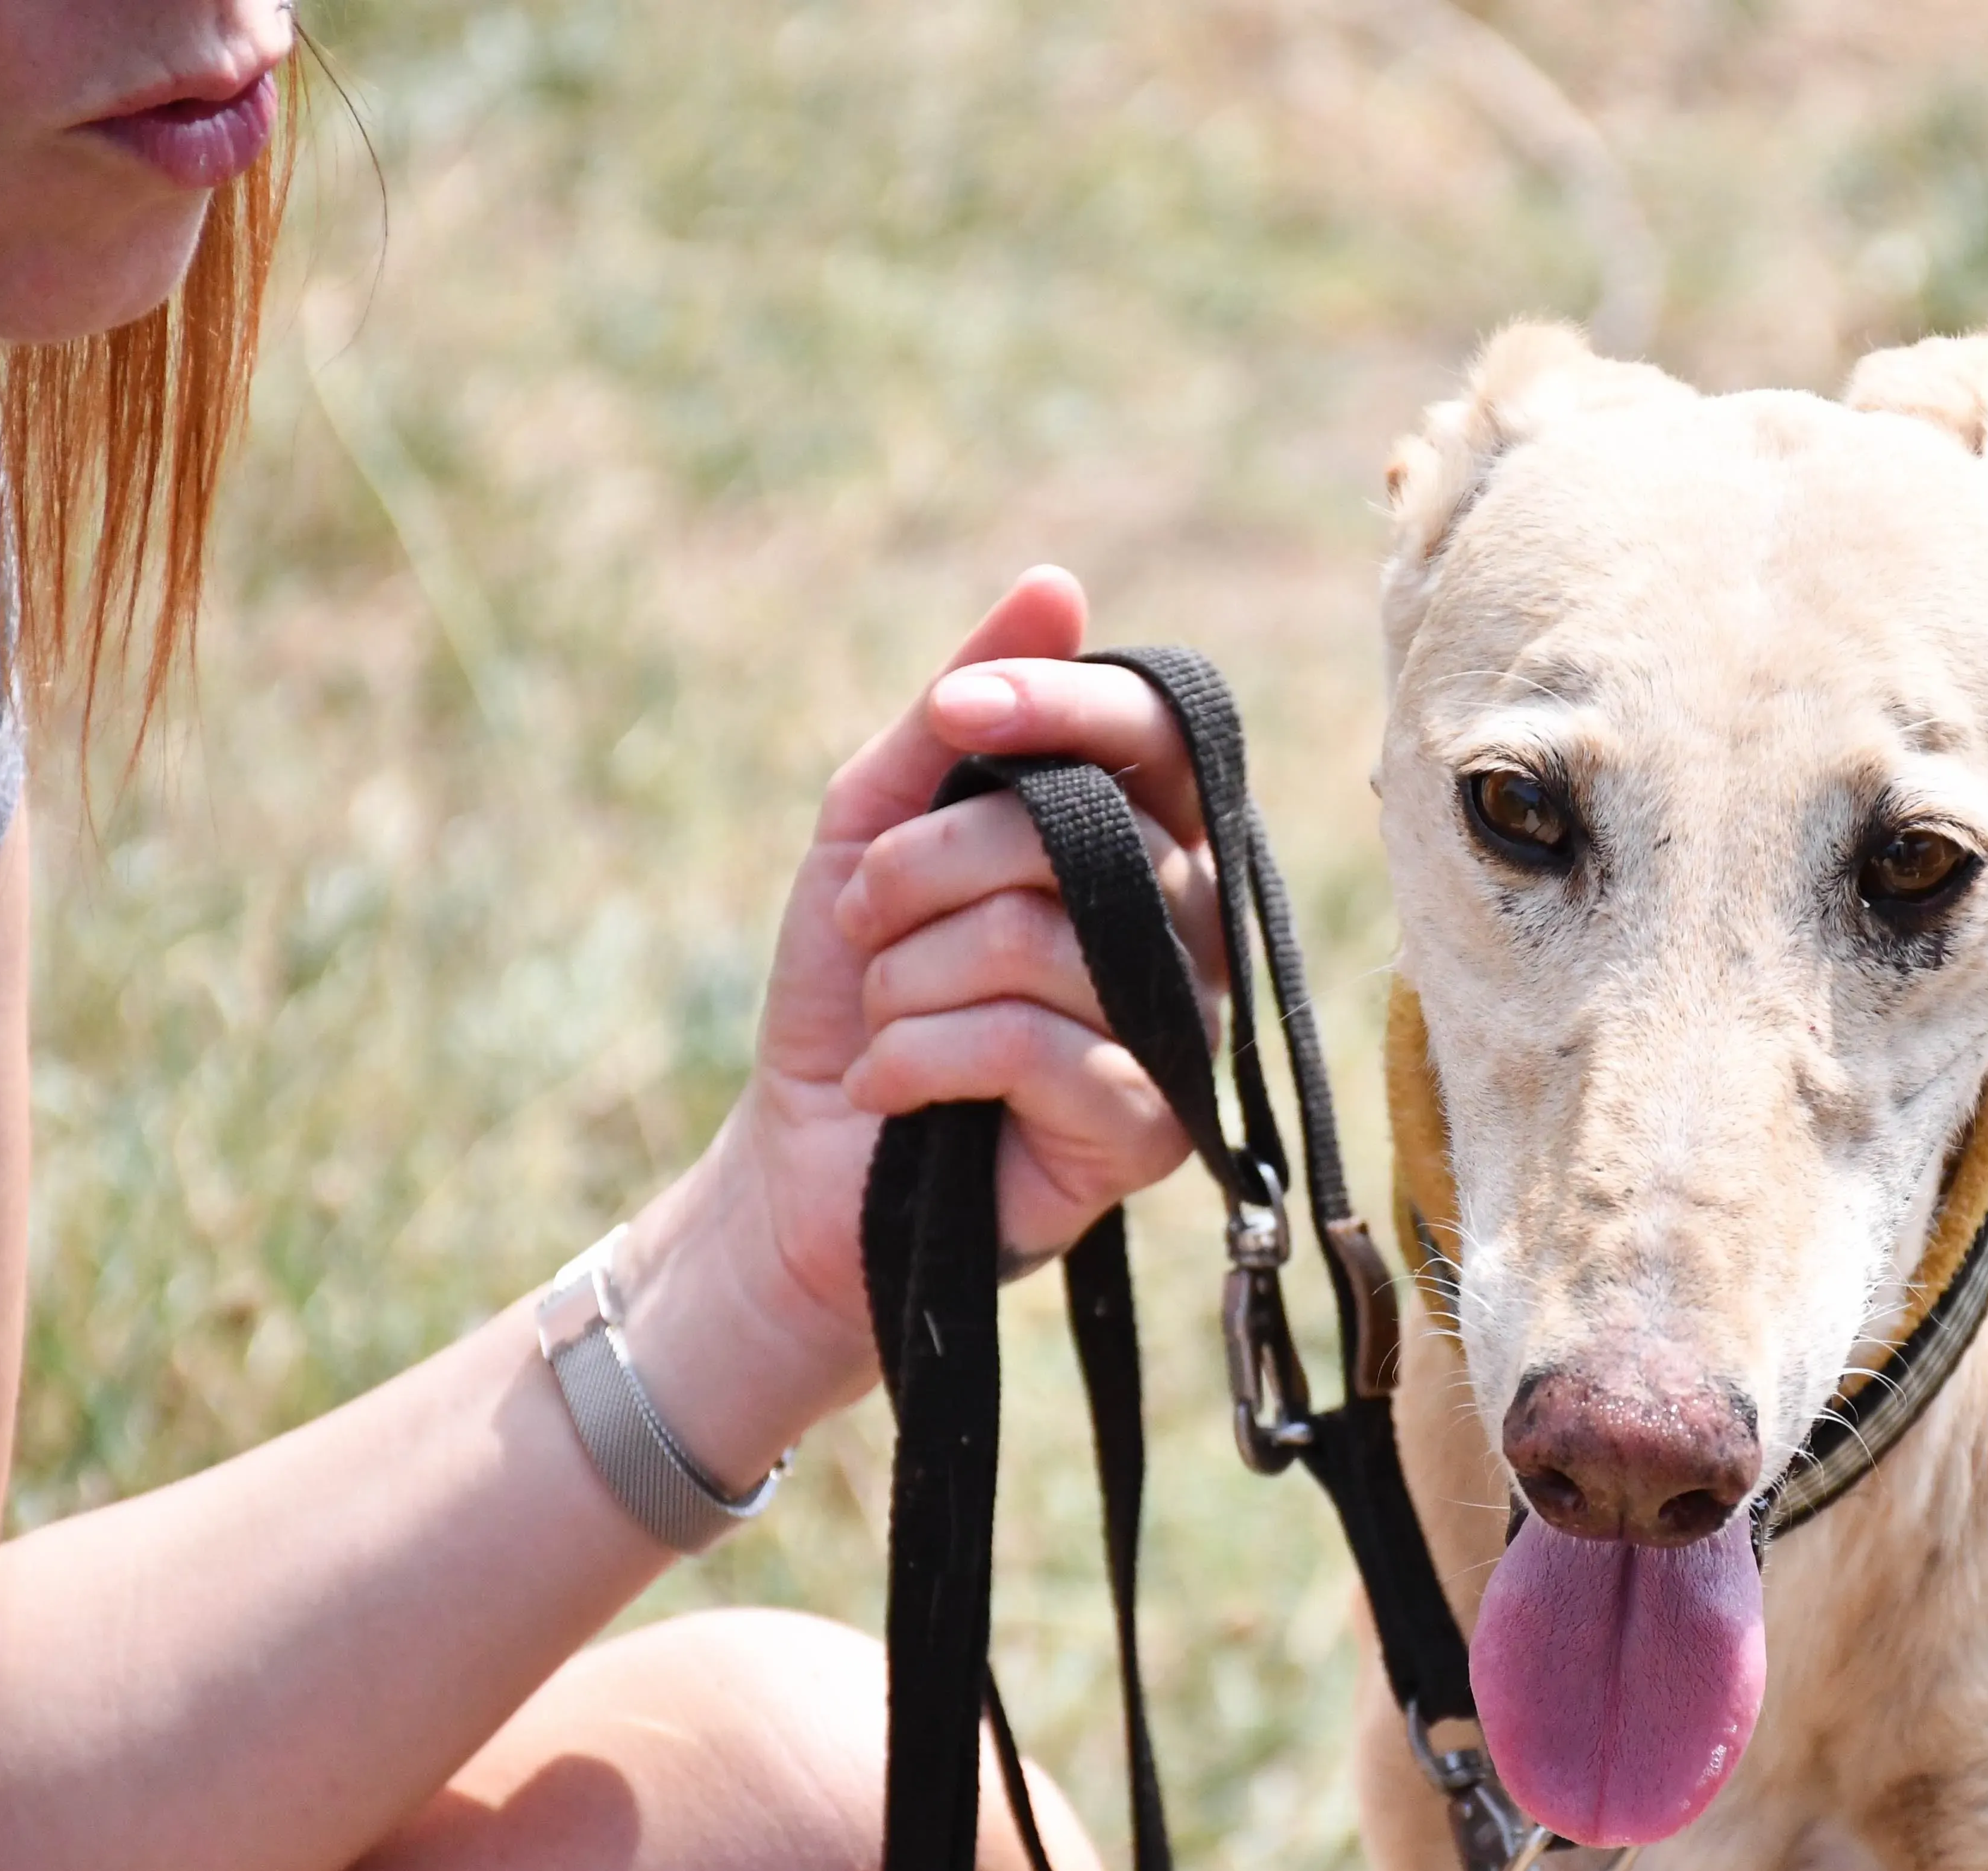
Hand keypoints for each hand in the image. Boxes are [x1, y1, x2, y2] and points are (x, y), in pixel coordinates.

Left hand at [619, 567, 1227, 1454]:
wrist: (799, 1169)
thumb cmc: (851, 988)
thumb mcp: (873, 828)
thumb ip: (957, 716)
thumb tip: (1054, 583)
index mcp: (1141, 840)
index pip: (1155, 732)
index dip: (1057, 703)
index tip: (953, 712)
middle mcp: (1188, 927)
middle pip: (1078, 834)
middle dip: (925, 869)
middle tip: (863, 924)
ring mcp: (1182, 1031)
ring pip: (1042, 941)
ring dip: (907, 978)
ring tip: (881, 1018)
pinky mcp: (1152, 1130)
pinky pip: (1032, 1047)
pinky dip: (918, 1057)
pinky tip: (891, 1088)